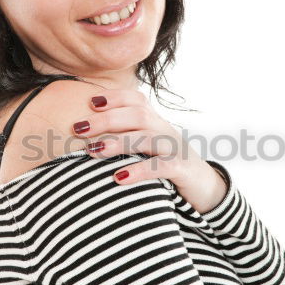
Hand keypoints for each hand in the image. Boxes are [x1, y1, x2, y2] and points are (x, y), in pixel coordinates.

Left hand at [72, 88, 227, 214]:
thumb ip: (125, 139)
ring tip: (93, 150)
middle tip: (78, 128)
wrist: (205, 187)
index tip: (89, 103)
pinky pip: (161, 166)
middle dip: (105, 120)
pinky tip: (119, 177)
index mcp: (156, 122)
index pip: (136, 100)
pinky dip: (139, 170)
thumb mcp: (148, 148)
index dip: (114, 97)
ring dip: (117, 142)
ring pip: (147, 137)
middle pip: (137, 115)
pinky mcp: (182, 170)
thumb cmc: (166, 166)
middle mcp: (165, 130)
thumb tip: (85, 141)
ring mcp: (175, 149)